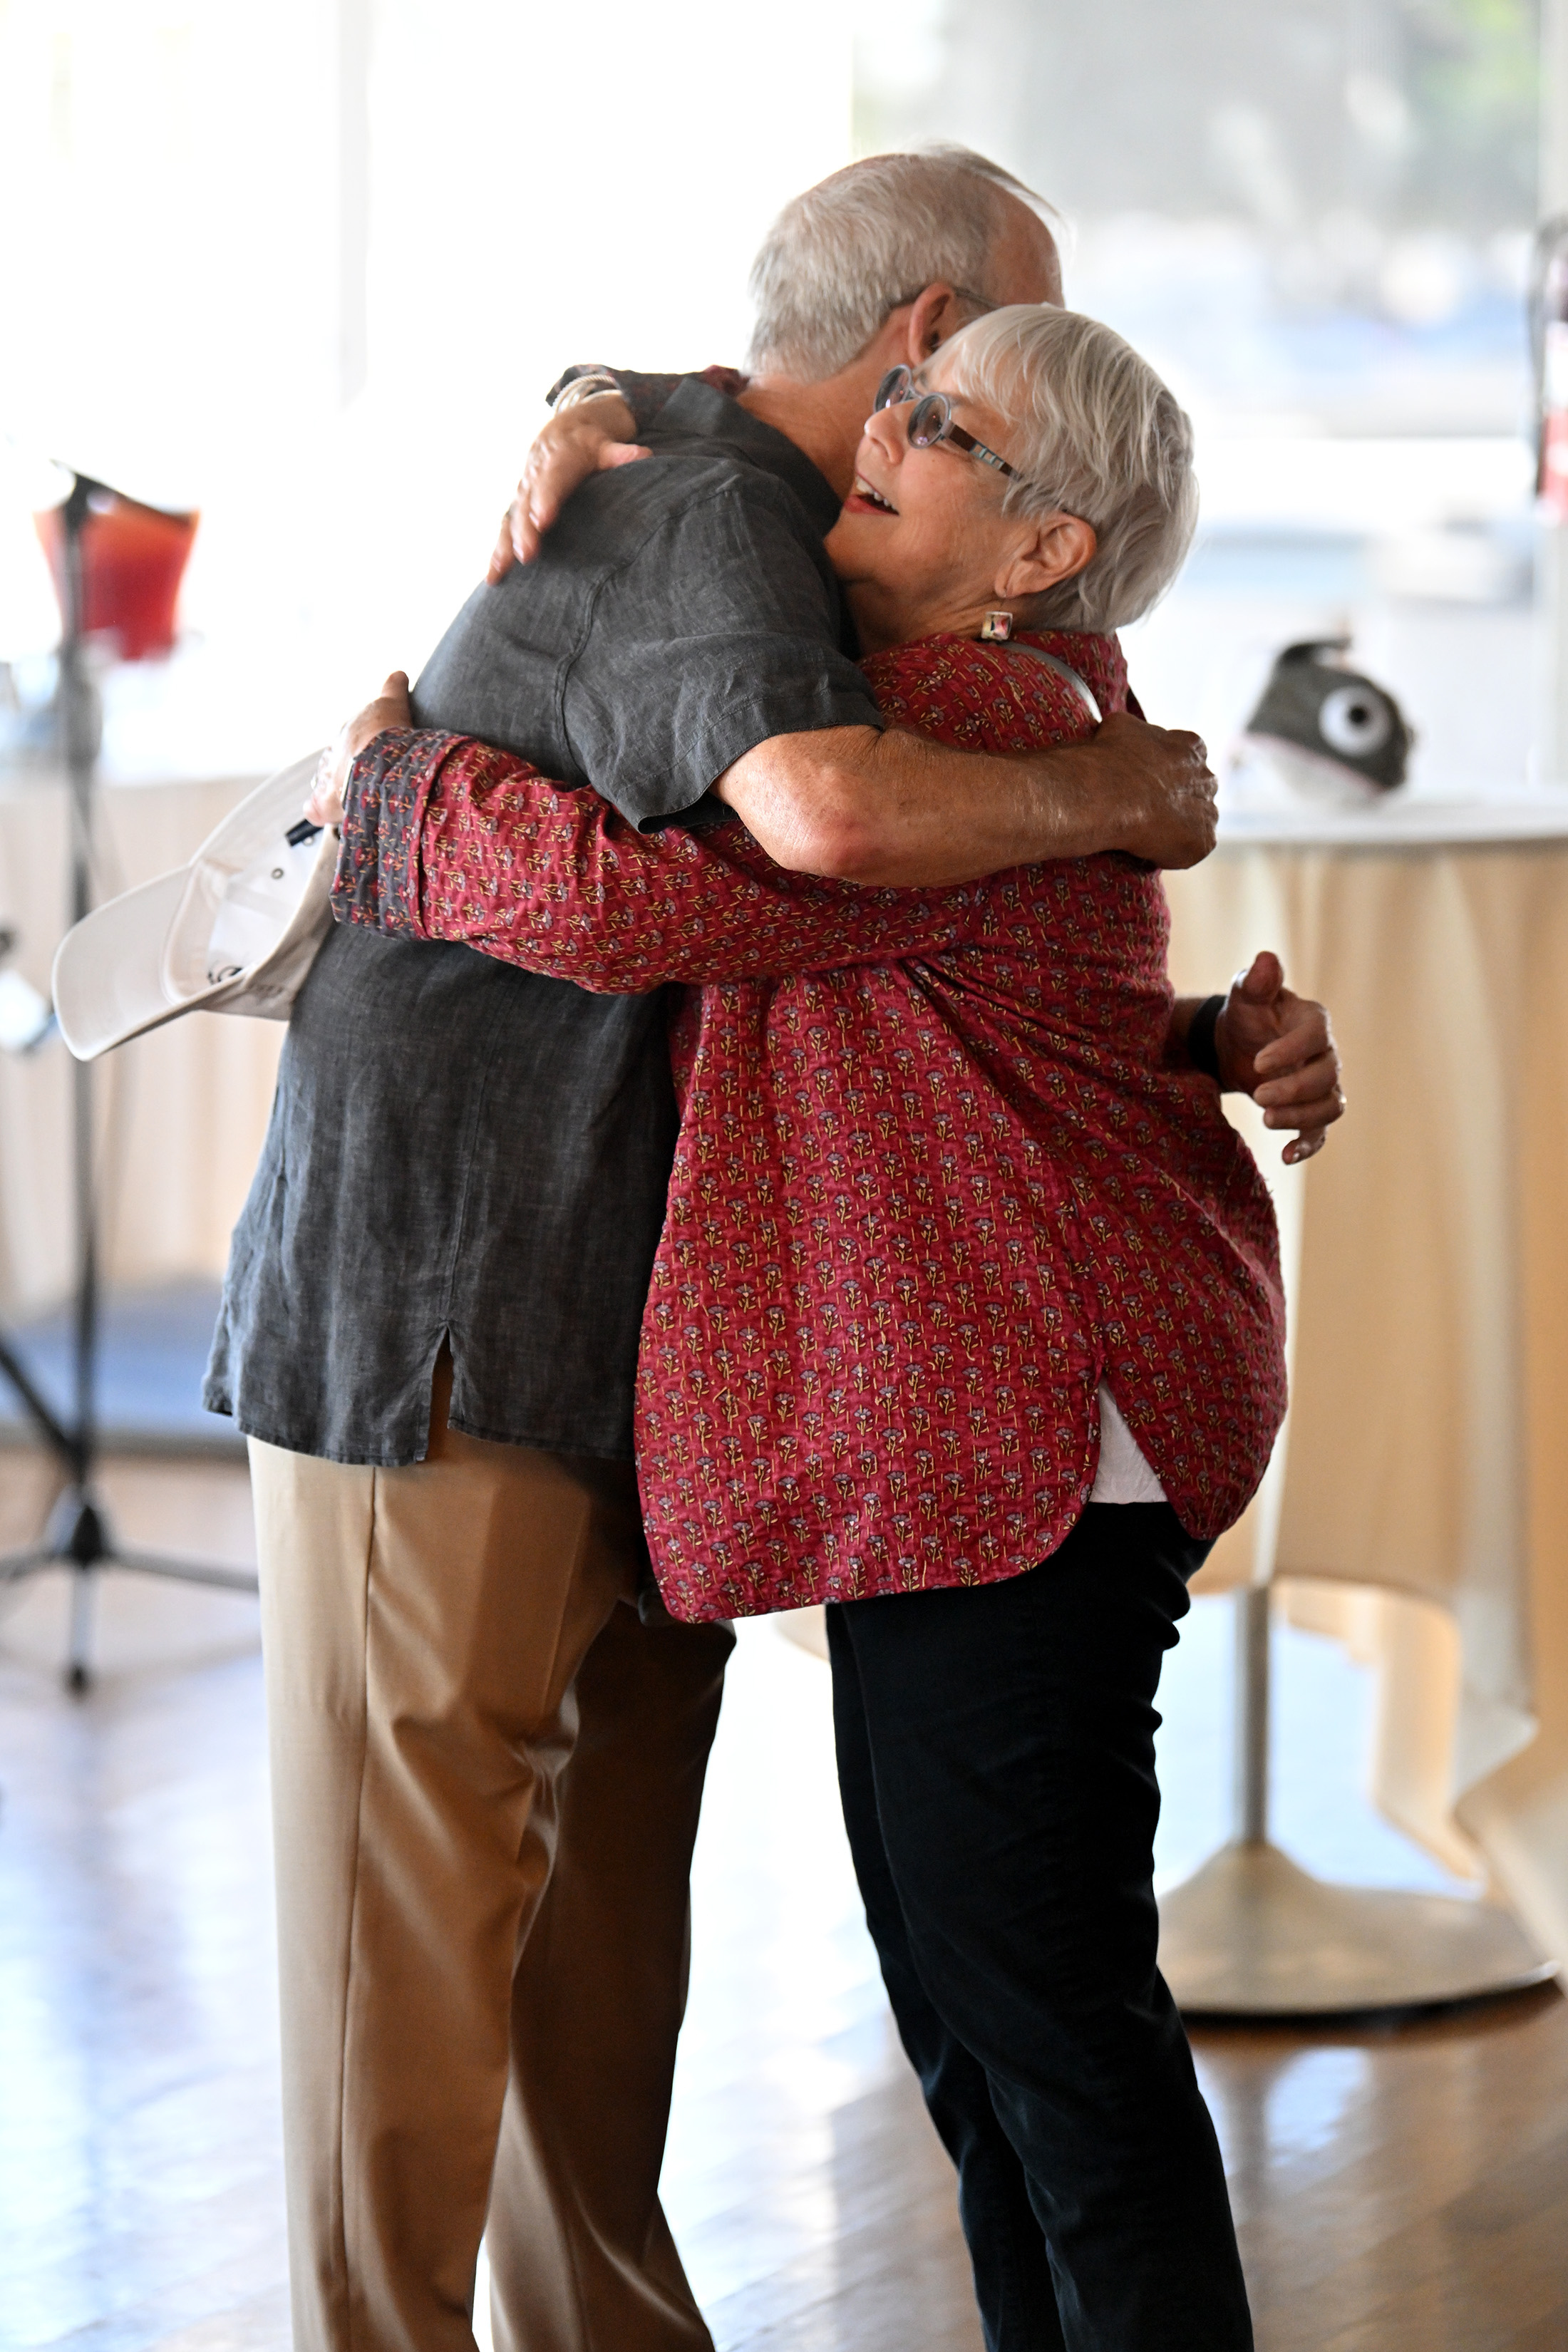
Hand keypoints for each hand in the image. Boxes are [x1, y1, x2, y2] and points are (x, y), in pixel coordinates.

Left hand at [304, 670, 412, 827]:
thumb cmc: (387, 733)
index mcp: (348, 733)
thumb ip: (393, 687)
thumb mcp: (392, 703)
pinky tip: (320, 811)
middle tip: (360, 777)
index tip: (365, 752)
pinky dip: (317, 810)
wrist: (379, 761)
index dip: (357, 746)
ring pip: (323, 782)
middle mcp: (334, 754)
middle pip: (333, 760)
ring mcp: (327, 778)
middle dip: (343, 767)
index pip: (347, 738)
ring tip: (347, 797)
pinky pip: (314, 808)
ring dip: (333, 788)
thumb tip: (398, 673)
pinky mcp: (325, 802)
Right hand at [486, 394, 649, 580]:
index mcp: (560, 456)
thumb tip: (642, 454)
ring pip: (512, 516)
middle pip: (527, 501)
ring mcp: (524, 489)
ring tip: (502, 570)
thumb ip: (620, 453)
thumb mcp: (606, 442)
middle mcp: (536, 472)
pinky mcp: (519, 504)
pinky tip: (494, 577)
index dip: (546, 497)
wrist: (564, 429)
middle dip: (524, 529)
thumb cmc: (591, 442)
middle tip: (526, 555)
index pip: (552, 477)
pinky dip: (499, 550)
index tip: (542, 520)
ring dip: (506, 543)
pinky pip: (506, 526)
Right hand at [1091, 712, 1217, 869]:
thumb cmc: (1109, 759)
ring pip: (1198, 820)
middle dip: (1179, 797)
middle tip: (1148, 810)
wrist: (1108, 796)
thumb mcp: (1121, 726)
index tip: (1151, 779)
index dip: (1171, 769)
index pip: (1191, 755)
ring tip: (1147, 833)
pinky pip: (1193, 848)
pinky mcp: (1204, 841)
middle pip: (1199, 789)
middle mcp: (1206, 777)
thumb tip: (1129, 734)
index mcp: (1191, 747)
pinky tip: (1151, 849)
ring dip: (1179, 826)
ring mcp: (1208, 810)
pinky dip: (1176, 851)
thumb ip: (1137, 732)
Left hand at [1215, 951, 1344, 1164]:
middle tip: (1257, 1095)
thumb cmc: (1246, 1016)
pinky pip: (1321, 1131)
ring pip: (1330, 1106)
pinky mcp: (1311, 1110)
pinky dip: (1308, 1145)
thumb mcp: (1245, 996)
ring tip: (1266, 1120)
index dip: (1292, 1051)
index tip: (1258, 1062)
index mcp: (1313, 1022)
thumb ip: (1256, 982)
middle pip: (1326, 1076)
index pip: (1316, 1036)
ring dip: (1302, 1117)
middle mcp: (1326, 1054)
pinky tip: (1286, 1156)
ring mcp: (1322, 1085)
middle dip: (1294, 1089)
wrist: (1239, 1045)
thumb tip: (1265, 959)